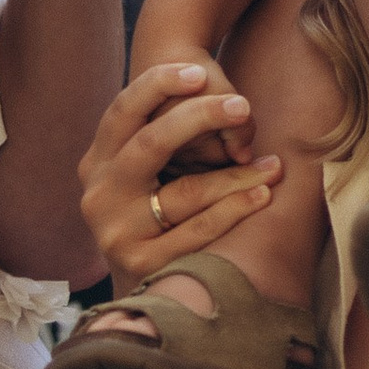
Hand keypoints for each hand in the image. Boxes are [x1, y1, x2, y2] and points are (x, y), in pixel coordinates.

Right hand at [77, 57, 281, 287]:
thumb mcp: (141, 174)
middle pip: (150, 143)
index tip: (199, 71)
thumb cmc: (154, 215)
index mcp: (96, 161)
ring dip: (235, 174)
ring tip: (272, 164)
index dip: (158, 84)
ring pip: (184, 191)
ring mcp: (116, 232)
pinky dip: (234, 210)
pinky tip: (260, 195)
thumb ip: (159, 138)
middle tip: (242, 105)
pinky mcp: (141, 265)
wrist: (142, 297)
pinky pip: (197, 231)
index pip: (123, 110)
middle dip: (200, 117)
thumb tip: (215, 97)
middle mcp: (98, 194)